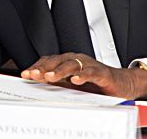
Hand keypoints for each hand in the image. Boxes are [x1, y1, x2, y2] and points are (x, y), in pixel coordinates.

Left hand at [20, 53, 146, 99]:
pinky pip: (91, 72)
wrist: (121, 84)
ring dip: (59, 70)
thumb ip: (57, 83)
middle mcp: (76, 60)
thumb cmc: (95, 84)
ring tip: (50, 77)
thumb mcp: (72, 85)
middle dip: (43, 68)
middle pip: (56, 61)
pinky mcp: (102, 73)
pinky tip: (75, 80)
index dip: (37, 67)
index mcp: (67, 62)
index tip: (25, 74)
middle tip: (32, 75)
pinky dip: (82, 75)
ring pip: (71, 64)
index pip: (48, 62)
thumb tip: (38, 86)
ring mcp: (89, 65)